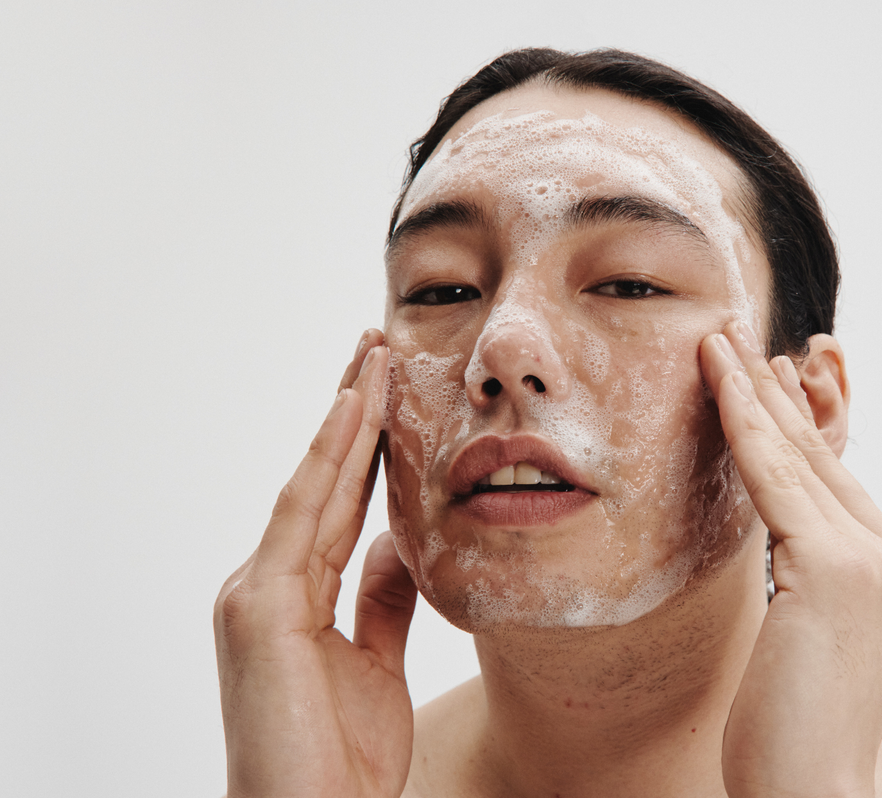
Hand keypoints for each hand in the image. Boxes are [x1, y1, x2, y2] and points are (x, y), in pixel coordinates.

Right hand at [214, 329, 417, 797]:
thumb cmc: (337, 756)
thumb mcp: (374, 661)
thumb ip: (380, 600)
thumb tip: (398, 545)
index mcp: (292, 598)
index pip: (336, 505)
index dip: (363, 447)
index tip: (389, 393)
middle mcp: (266, 584)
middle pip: (322, 482)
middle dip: (352, 414)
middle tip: (378, 348)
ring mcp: (256, 591)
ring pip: (313, 484)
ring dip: (346, 416)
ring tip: (374, 355)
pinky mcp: (259, 604)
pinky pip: (305, 514)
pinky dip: (330, 456)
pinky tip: (354, 407)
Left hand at [702, 321, 881, 797]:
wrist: (810, 789)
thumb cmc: (794, 726)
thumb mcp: (811, 632)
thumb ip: (812, 574)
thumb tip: (784, 535)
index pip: (835, 483)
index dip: (796, 428)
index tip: (761, 380)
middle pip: (820, 459)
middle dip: (772, 395)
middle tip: (736, 340)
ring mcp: (879, 558)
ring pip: (796, 458)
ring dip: (749, 391)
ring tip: (717, 341)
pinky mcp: (838, 568)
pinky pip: (774, 478)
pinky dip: (741, 424)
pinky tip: (717, 378)